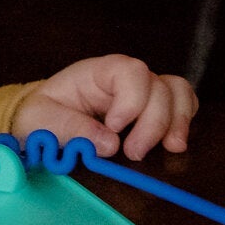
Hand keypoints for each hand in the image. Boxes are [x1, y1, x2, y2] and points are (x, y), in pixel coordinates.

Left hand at [13, 55, 197, 160]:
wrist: (43, 120)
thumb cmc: (41, 114)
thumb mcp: (41, 120)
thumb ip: (69, 128)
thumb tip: (109, 144)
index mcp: (97, 72)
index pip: (129, 71)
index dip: (131, 100)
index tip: (116, 128)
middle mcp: (125, 78)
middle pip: (159, 86)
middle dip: (153, 122)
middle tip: (134, 153)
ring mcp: (143, 92)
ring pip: (177, 92)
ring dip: (177, 121)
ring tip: (170, 148)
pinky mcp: (153, 109)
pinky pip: (182, 105)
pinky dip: (184, 121)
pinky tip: (174, 142)